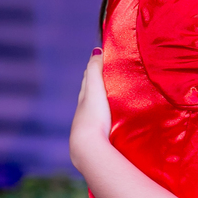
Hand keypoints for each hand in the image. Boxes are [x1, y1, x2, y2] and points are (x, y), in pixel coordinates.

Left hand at [70, 51, 112, 169]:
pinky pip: (101, 122)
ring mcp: (89, 125)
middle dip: (97, 84)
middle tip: (109, 76)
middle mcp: (84, 110)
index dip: (94, 68)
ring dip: (102, 103)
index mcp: (84, 97)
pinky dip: (105, 116)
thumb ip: (95, 70)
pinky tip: (112, 120)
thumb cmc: (93, 116)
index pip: (87, 78)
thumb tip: (96, 50)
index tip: (102, 59)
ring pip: (95, 109)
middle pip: (90, 94)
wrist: (89, 148)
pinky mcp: (96, 137)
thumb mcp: (94, 89)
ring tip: (113, 99)